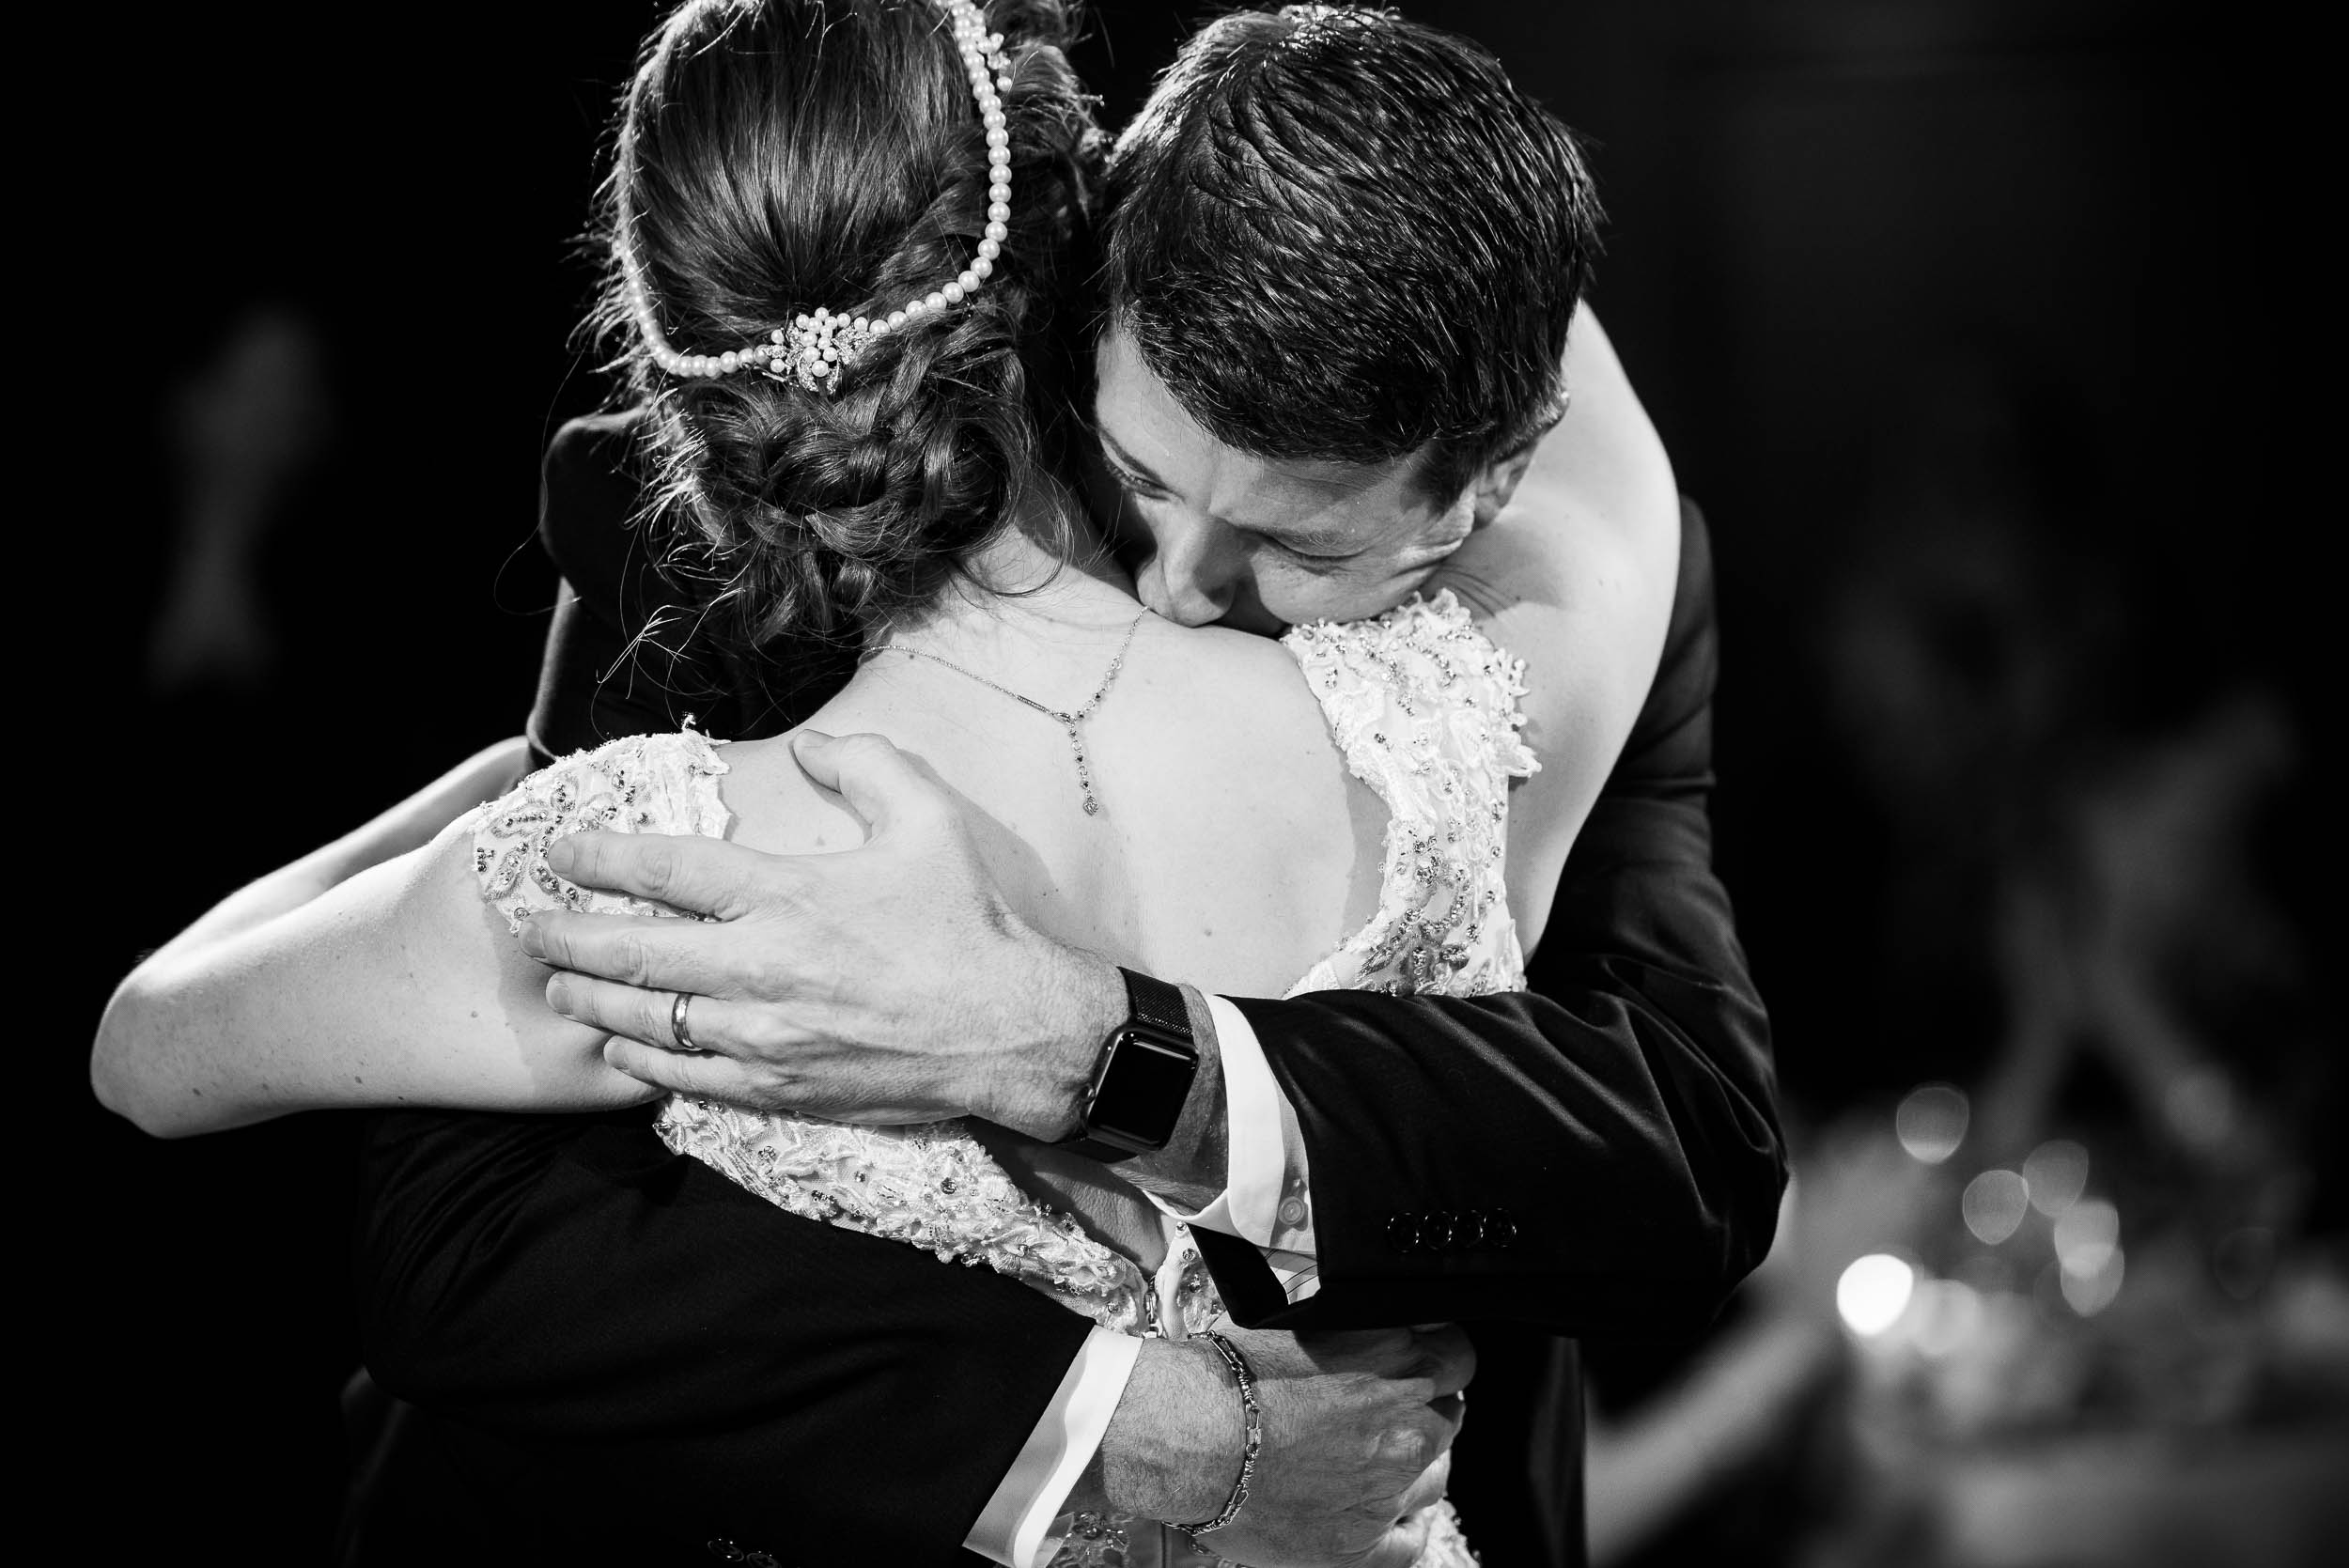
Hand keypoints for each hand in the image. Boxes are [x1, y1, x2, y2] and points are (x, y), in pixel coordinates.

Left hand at [518, 730, 1124, 1135]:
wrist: (1015, 1030)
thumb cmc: (971, 922)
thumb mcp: (927, 816)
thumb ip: (861, 765)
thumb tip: (806, 747)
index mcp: (787, 893)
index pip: (666, 868)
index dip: (600, 854)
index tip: (559, 848)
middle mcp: (760, 967)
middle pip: (632, 952)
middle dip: (568, 937)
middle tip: (532, 927)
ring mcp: (763, 1035)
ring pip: (646, 1020)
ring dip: (594, 1001)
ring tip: (562, 986)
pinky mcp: (779, 1087)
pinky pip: (686, 1077)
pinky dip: (642, 1061)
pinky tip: (622, 1048)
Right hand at [1097, 1325, 1472, 1567]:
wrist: (1189, 1437)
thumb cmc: (1229, 1376)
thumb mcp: (1301, 1322)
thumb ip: (1355, 1329)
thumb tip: (1369, 1325)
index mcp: (1396, 1361)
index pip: (1458, 1358)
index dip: (1438, 1360)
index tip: (1419, 1365)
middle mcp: (1404, 1424)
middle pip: (1449, 1416)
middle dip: (1423, 1410)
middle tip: (1382, 1413)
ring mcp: (1387, 1487)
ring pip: (1437, 1476)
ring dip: (1416, 1464)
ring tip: (1377, 1460)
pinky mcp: (1362, 1542)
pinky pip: (1410, 1540)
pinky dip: (1404, 1525)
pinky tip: (1387, 1512)